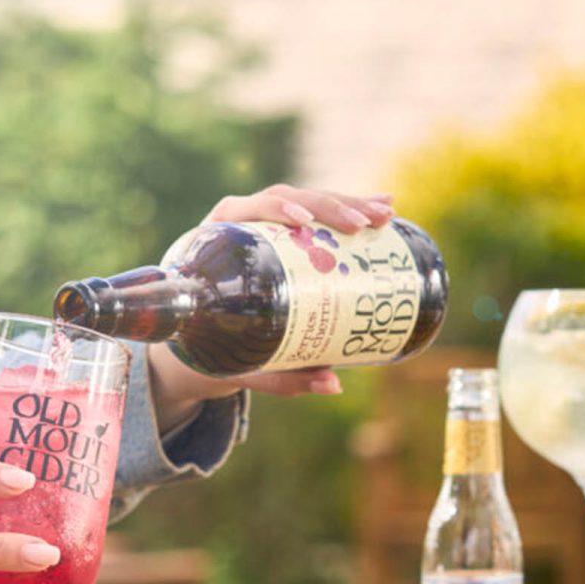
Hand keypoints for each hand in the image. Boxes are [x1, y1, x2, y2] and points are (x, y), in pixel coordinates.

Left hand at [149, 185, 391, 430]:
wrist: (198, 340)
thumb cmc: (212, 351)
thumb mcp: (241, 364)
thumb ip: (283, 377)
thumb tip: (333, 384)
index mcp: (214, 244)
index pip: (243, 209)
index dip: (274, 209)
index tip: (304, 222)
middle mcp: (240, 225)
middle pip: (286, 199)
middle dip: (329, 206)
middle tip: (364, 225)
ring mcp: (265, 226)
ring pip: (308, 201)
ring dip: (349, 202)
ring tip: (386, 213)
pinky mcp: (288, 234)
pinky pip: (320, 215)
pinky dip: (352, 208)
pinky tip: (384, 207)